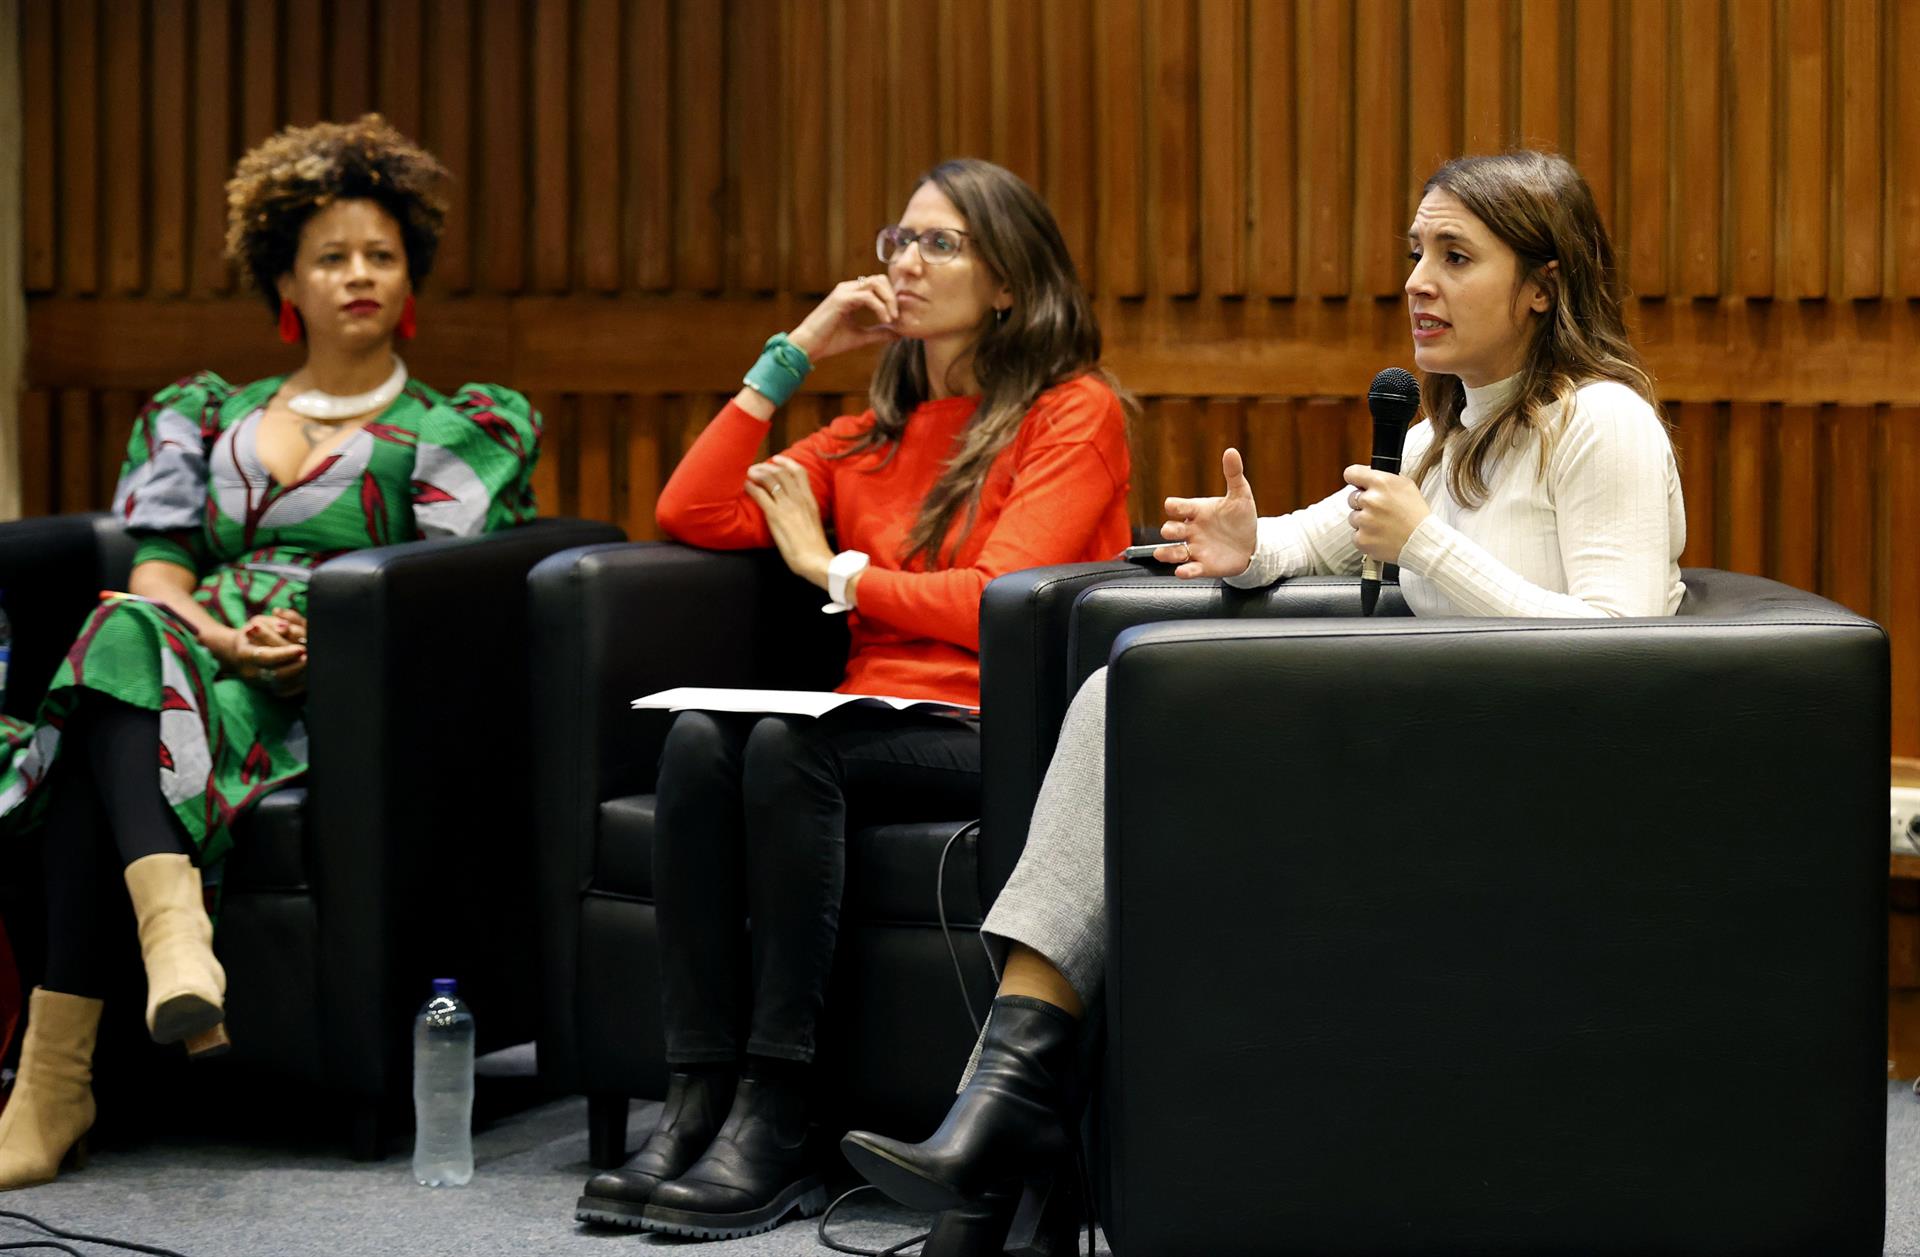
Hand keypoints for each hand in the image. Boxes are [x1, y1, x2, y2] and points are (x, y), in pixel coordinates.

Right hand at [207, 614, 306, 694]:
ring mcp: (261, 683)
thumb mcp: (260, 622)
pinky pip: (287, 691)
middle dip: (297, 667)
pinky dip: (300, 684)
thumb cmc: (254, 633)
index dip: (284, 654)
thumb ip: (274, 622)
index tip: (301, 649)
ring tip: (313, 664)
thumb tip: (285, 628)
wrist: (242, 653)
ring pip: (284, 685)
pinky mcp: (270, 690)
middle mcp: (251, 671)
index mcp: (245, 653)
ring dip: (301, 675)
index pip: (266, 656)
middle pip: (277, 674)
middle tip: (311, 658)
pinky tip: (309, 673)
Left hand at [744, 455, 834, 589]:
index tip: (777, 459)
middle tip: (757, 467)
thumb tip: (797, 506)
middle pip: (782, 472)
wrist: (816, 560)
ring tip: (750, 473)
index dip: (787, 462)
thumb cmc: (815, 546)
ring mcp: (787, 506)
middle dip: (767, 466)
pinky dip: (751, 487)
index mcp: (810, 500)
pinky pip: (761, 495)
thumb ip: (806, 509)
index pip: (799, 472)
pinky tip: (746, 486)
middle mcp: (799, 499)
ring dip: (758, 473)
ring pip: (771, 479)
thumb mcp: (814, 521)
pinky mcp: (776, 516)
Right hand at [786, 275, 901, 362]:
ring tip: (893, 318)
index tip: (898, 316)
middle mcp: (847, 289)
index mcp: (851, 294)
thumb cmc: (829, 341)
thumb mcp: (861, 337)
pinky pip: (868, 297)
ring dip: (888, 300)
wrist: (808, 346)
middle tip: (898, 315)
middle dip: (892, 296)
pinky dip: (880, 308)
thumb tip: (898, 333)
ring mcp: (844, 292)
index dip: (891, 297)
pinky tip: (885, 321)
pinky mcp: (841, 299)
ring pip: (875, 283)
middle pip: (879, 279)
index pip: (878, 285)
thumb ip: (878, 333)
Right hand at [1158, 448, 1259, 579]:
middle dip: (1169, 529)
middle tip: (1171, 530)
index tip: (1172, 506)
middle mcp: (1191, 530)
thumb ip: (1233, 474)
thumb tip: (1231, 451)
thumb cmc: (1240, 518)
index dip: (1174, 506)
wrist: (1252, 544)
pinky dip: (1184, 571)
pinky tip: (1182, 571)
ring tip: (1161, 554)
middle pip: (1171, 529)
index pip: (1178, 506)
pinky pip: (1190, 569)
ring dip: (1166, 553)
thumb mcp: (1240, 495)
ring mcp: (1195, 549)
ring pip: (1173, 552)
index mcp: (1196, 511)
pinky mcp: (1203, 566)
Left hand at [1342, 465, 1430, 563]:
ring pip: (1353, 517)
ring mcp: (1364, 520)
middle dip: (1363, 503)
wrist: (1422, 541)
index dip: (1355, 479)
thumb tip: (1367, 477)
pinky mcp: (1361, 539)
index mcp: (1381, 482)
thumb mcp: (1405, 485)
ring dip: (1364, 521)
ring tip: (1383, 525)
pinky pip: (1355, 535)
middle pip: (1352, 497)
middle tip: (1380, 511)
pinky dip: (1365, 536)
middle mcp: (1370, 500)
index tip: (1358, 484)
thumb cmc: (1416, 514)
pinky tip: (1380, 536)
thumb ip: (1384, 478)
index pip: (1351, 473)